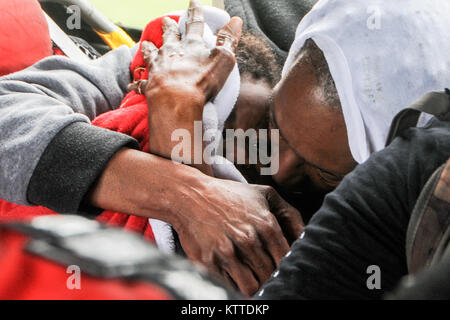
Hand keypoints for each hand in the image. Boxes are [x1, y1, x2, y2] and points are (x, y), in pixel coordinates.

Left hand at [137, 0, 242, 105]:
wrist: (177, 100)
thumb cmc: (201, 81)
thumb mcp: (223, 58)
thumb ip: (228, 39)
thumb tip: (236, 20)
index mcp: (192, 45)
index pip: (195, 24)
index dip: (195, 12)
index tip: (194, 3)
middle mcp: (173, 51)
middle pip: (170, 36)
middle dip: (168, 27)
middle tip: (165, 21)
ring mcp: (159, 66)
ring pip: (152, 53)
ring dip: (150, 48)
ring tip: (146, 44)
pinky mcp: (150, 82)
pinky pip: (142, 81)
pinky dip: (138, 81)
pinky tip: (134, 83)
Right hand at [172, 178, 303, 295]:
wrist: (189, 195)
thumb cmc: (229, 195)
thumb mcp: (264, 194)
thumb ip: (290, 214)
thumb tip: (305, 236)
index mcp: (266, 225)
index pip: (286, 260)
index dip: (286, 266)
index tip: (281, 266)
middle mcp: (248, 240)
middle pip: (270, 275)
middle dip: (269, 276)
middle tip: (264, 271)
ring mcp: (227, 253)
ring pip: (252, 286)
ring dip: (253, 283)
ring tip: (250, 275)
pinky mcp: (209, 262)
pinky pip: (230, 286)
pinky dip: (234, 284)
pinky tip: (233, 272)